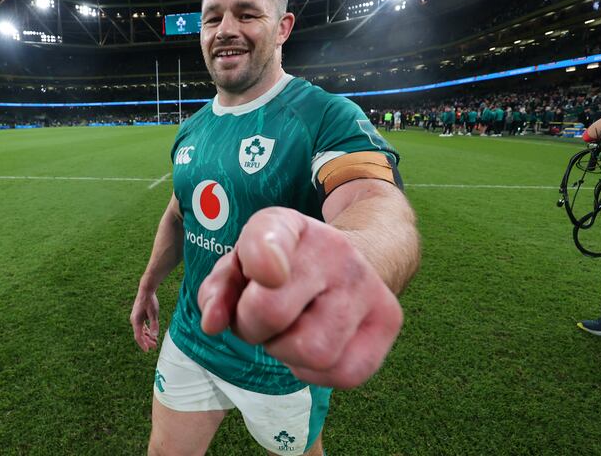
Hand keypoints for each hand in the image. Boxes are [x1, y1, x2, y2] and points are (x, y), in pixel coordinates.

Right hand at [130, 288, 159, 351]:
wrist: (146, 290)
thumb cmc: (150, 301)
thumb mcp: (153, 313)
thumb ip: (154, 325)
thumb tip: (154, 336)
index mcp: (135, 320)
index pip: (138, 336)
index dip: (143, 344)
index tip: (148, 350)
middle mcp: (134, 320)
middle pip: (140, 334)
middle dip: (147, 341)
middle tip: (155, 346)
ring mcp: (136, 319)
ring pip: (141, 331)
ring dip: (147, 337)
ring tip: (155, 342)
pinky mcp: (139, 316)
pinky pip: (142, 327)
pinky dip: (147, 331)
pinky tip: (153, 335)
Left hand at [197, 207, 402, 388]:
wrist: (346, 262)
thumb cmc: (281, 268)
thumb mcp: (241, 266)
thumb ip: (218, 290)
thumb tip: (213, 324)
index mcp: (287, 226)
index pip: (270, 238)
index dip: (263, 260)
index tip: (267, 274)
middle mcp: (334, 250)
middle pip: (271, 313)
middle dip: (251, 328)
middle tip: (258, 319)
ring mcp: (367, 284)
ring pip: (310, 352)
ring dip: (285, 352)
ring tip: (288, 331)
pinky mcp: (388, 320)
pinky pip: (342, 373)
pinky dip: (316, 371)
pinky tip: (311, 346)